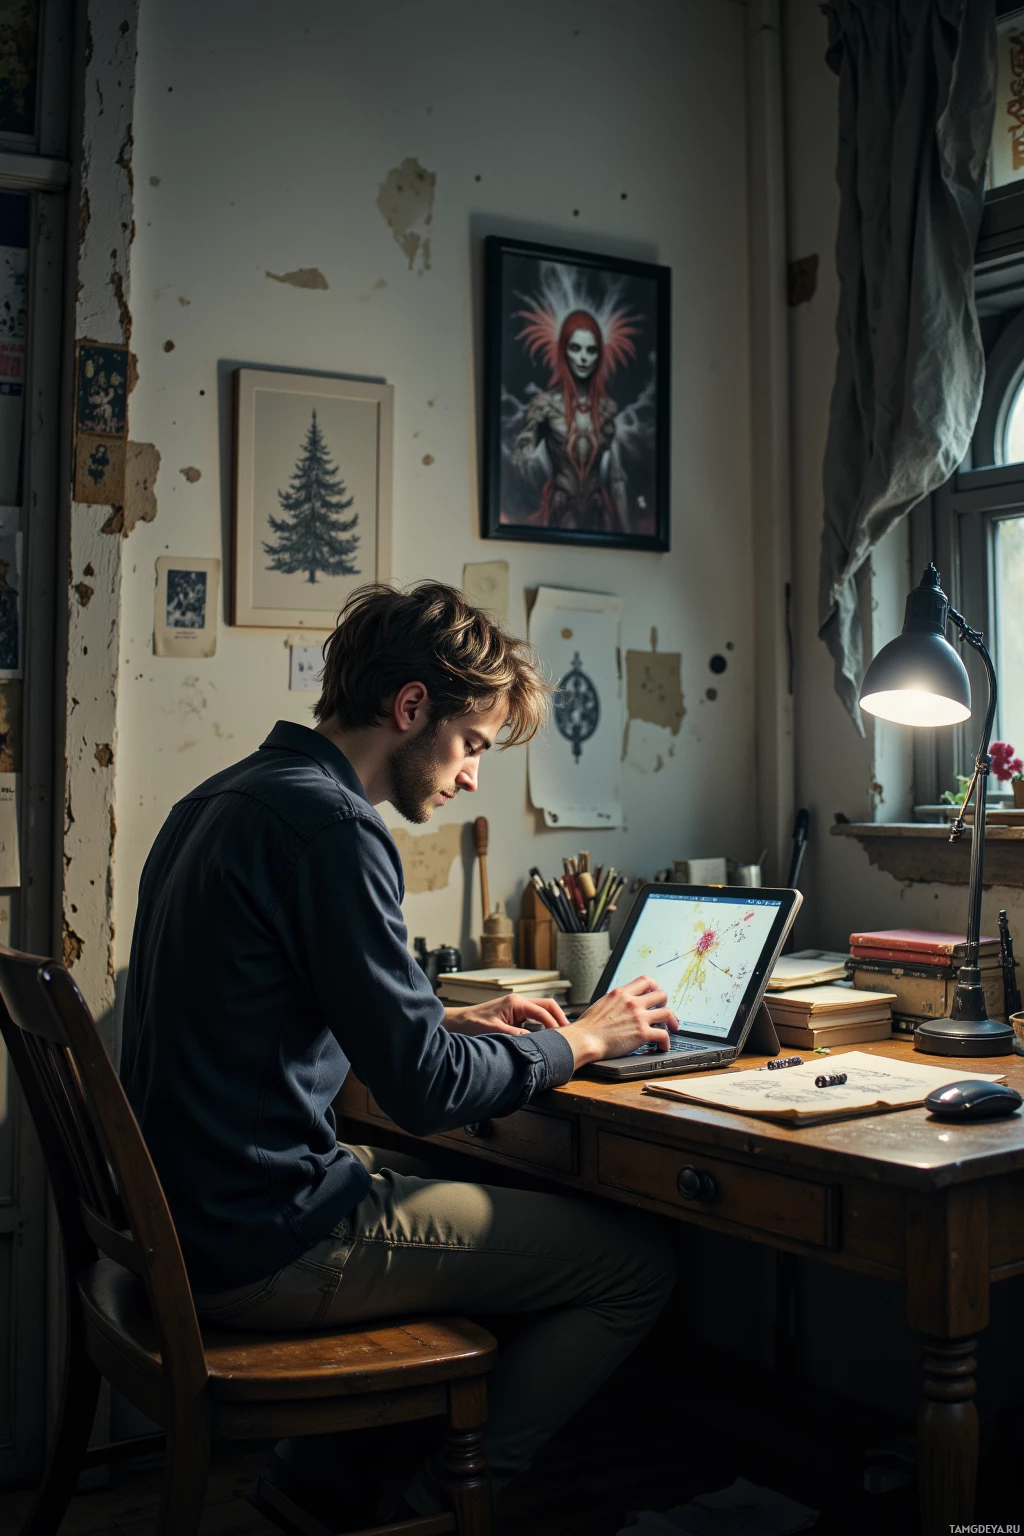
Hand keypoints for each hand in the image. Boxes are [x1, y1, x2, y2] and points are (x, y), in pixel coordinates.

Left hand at [444, 993, 570, 1037]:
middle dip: (560, 1018)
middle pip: (548, 1005)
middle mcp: (519, 1001)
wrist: (458, 1022)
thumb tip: (534, 1042)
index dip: (555, 1024)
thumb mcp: (494, 1032)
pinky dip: (543, 1025)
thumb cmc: (472, 1024)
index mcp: (516, 1002)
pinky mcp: (515, 1014)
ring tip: (561, 1037)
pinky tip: (546, 1037)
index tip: (562, 1037)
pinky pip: (535, 1017)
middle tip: (569, 1034)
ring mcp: (517, 1007)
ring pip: (542, 1010)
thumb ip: (515, 1036)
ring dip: (552, 1021)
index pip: (543, 1011)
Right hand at [560, 976, 678, 1069]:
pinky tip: (662, 1047)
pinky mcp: (642, 1033)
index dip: (654, 987)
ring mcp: (639, 1017)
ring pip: (667, 1013)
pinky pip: (664, 1035)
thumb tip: (621, 1005)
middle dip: (665, 1004)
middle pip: (661, 995)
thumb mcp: (602, 1004)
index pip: (646, 981)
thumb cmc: (588, 1027)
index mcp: (621, 993)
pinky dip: (666, 1042)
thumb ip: (615, 1001)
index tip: (655, 994)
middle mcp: (632, 1002)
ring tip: (670, 1029)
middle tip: (664, 1013)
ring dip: (670, 1021)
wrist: (585, 1039)